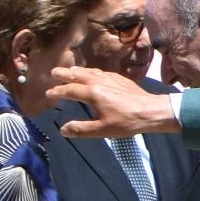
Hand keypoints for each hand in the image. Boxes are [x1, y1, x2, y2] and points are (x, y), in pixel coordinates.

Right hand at [51, 67, 179, 137]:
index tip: (49, 93)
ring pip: (90, 71)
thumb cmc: (126, 121)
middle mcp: (99, 82)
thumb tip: (63, 129)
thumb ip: (81, 129)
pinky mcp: (120, 78)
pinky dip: (91, 71)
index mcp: (93, 93)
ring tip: (69, 71)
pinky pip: (100, 72)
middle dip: (64, 73)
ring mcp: (110, 78)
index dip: (58, 91)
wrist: (150, 110)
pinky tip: (92, 74)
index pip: (70, 90)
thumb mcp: (102, 130)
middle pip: (78, 75)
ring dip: (77, 71)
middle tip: (53, 71)